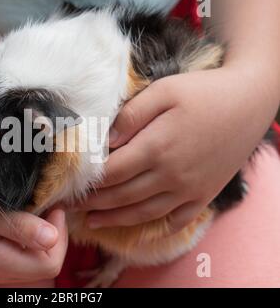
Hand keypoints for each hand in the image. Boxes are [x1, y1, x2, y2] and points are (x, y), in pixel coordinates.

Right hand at [0, 132, 67, 284]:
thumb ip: (17, 227)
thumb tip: (52, 238)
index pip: (50, 262)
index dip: (59, 235)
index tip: (52, 206)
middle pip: (44, 263)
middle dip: (53, 233)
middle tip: (47, 203)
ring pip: (32, 258)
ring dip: (40, 233)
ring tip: (34, 205)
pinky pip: (18, 252)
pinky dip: (27, 234)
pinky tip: (19, 213)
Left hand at [75, 66, 277, 232]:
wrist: (250, 101)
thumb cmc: (203, 92)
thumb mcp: (164, 91)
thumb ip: (131, 115)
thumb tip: (105, 141)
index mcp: (156, 147)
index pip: (111, 172)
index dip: (88, 182)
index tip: (70, 186)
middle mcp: (170, 175)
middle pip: (122, 196)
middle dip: (93, 203)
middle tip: (70, 207)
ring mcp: (189, 189)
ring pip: (143, 212)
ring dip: (114, 219)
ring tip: (92, 221)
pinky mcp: (204, 194)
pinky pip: (176, 220)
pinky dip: (154, 228)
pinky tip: (137, 229)